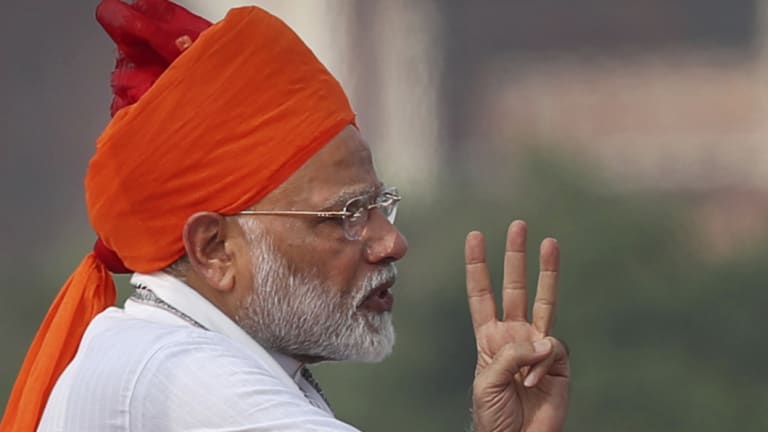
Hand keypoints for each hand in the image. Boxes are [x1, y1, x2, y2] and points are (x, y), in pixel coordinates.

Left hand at [465, 220, 569, 431]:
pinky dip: (541, 363)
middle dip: (515, 257)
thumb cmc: (493, 416)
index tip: (475, 237)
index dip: (477, 266)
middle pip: (514, 287)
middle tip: (518, 226)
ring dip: (547, 272)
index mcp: (489, 337)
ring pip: (544, 301)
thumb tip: (543, 339)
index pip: (481, 294)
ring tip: (550, 242)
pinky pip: (552, 348)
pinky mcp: (558, 363)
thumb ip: (512, 354)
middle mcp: (514, 335)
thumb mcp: (488, 381)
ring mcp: (537, 346)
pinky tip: (534, 383)